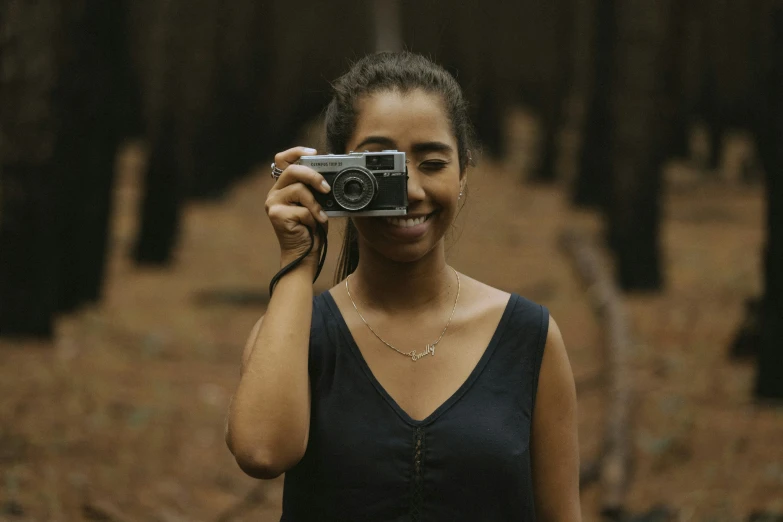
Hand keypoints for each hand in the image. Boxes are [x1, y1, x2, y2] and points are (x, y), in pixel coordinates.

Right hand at [265, 146, 330, 269]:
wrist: (304, 254)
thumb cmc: (310, 229)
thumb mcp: (315, 204)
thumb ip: (315, 189)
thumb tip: (329, 176)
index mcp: (283, 186)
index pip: (282, 160)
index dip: (297, 152)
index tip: (314, 153)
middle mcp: (275, 192)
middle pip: (292, 170)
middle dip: (313, 175)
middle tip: (326, 188)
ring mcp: (273, 203)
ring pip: (299, 190)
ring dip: (316, 204)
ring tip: (321, 216)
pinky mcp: (277, 215)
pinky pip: (302, 209)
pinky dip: (313, 217)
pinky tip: (313, 226)